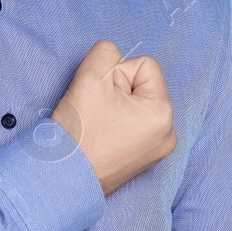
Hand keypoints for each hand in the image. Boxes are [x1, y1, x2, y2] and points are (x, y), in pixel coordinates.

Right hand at [50, 40, 176, 195]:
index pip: (143, 66)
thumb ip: (107, 52)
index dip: (117, 76)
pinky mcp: (146, 159)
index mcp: (163, 113)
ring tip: (100, 126)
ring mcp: (159, 149)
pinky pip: (135, 124)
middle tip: (99, 114)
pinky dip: (119, 125)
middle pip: (143, 85)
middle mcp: (169, 133)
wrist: (62, 178)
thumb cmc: (79, 131)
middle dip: (118, 92)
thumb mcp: (90, 75)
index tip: (102, 100)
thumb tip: (115, 58)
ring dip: (117, 107)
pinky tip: (104, 138)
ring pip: (138, 104)